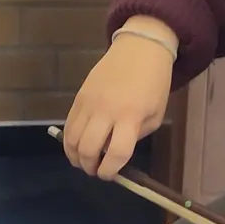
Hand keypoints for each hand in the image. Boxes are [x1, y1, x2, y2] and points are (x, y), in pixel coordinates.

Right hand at [62, 31, 174, 180]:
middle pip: (88, 149)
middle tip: (95, 170)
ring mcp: (89, 102)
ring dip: (75, 156)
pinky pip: (68, 124)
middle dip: (89, 167)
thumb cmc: (154, 83)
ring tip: (83, 161)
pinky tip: (76, 146)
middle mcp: (106, 110)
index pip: (116, 153)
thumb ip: (136, 136)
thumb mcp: (155, 114)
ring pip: (72, 139)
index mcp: (130, 116)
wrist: (140, 48)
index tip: (109, 175)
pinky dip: (69, 140)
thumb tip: (114, 152)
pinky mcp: (79, 96)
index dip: (110, 171)